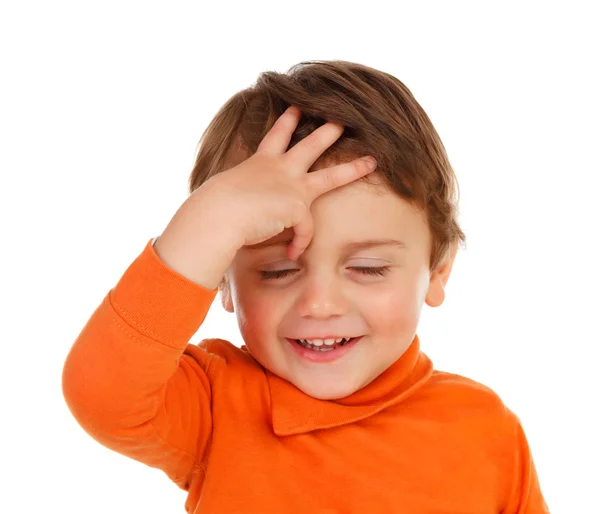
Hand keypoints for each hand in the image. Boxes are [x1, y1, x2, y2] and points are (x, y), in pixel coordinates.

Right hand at [213, 105, 377, 259]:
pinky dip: (300, 243)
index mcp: (261, 163)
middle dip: (330, 130)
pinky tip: (294, 253)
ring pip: (330, 175)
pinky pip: (305, 230)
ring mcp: (292, 185)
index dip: (287, 122)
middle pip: (312, 144)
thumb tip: (247, 219)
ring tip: (371, 162)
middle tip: (343, 119)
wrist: (219, 214)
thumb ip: (244, 198)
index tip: (296, 108)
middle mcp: (280, 169)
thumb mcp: (228, 193)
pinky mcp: (298, 205)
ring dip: (353, 168)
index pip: (277, 136)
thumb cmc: (216, 207)